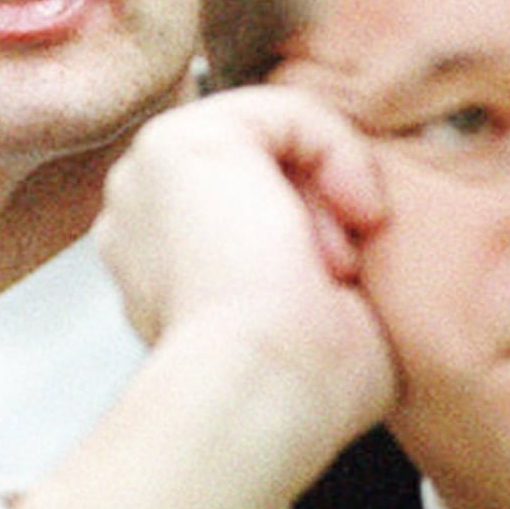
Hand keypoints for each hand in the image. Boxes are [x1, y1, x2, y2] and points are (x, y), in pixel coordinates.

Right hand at [18, 87, 398, 508]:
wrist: (260, 396)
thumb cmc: (296, 392)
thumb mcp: (321, 322)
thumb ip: (324, 272)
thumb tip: (364, 255)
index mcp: (164, 268)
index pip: (255, 208)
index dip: (318, 236)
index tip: (345, 289)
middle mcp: (145, 219)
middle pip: (265, 172)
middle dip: (320, 212)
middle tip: (338, 276)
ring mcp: (150, 175)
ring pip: (277, 142)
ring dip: (327, 192)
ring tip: (335, 258)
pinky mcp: (180, 139)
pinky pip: (288, 112)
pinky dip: (338, 152)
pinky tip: (349, 210)